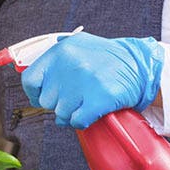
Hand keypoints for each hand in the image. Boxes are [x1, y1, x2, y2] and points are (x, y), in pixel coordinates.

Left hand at [21, 32, 163, 128]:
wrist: (140, 66)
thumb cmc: (106, 60)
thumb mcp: (78, 47)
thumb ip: (54, 60)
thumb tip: (30, 76)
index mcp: (60, 52)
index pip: (30, 81)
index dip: (34, 94)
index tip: (42, 97)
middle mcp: (70, 64)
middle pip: (46, 101)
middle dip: (58, 104)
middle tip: (75, 97)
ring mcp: (85, 82)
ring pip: (60, 114)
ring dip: (72, 113)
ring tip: (85, 102)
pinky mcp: (99, 99)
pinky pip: (76, 121)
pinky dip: (82, 121)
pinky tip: (91, 112)